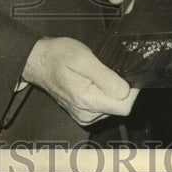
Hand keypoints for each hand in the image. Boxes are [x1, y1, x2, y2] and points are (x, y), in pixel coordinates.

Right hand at [21, 37, 138, 125]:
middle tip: (107, 69)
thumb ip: (105, 77)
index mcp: (87, 100)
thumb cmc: (58, 56)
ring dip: (110, 90)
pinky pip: (103, 107)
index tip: (131, 76)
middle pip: (119, 107)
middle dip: (120, 89)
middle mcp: (86, 113)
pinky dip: (103, 93)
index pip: (123, 107)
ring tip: (96, 74)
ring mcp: (83, 115)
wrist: (38, 61)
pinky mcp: (82, 113)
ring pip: (112, 107)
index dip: (132, 91)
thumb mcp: (83, 59)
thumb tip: (125, 91)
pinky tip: (93, 81)